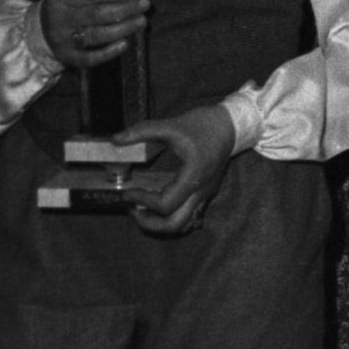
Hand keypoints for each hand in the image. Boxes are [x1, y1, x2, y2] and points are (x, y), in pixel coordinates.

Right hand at [38, 0, 148, 70]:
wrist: (40, 29)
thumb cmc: (68, 6)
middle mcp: (59, 18)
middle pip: (95, 14)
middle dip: (124, 9)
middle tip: (145, 4)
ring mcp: (62, 39)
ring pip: (95, 35)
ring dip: (122, 29)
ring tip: (141, 21)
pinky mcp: (66, 56)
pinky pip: (89, 58)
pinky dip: (108, 52)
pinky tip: (125, 44)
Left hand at [126, 104, 237, 235]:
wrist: (232, 125)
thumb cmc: (204, 125)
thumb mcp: (172, 125)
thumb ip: (143, 131)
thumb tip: (116, 138)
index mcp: (192, 177)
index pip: (165, 204)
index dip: (141, 201)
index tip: (127, 191)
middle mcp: (200, 190)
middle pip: (175, 224)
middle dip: (150, 223)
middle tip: (133, 209)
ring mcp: (205, 193)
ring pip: (184, 223)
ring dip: (161, 223)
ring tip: (144, 210)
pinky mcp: (207, 191)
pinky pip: (190, 214)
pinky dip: (173, 215)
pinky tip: (160, 203)